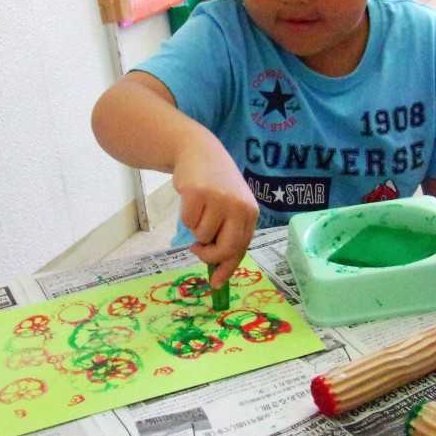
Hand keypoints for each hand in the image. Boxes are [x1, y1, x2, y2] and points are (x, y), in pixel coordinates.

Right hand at [173, 134, 258, 286]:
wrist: (199, 152)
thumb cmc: (216, 185)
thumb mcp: (230, 207)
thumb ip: (228, 234)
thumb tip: (218, 274)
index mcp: (250, 213)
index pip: (241, 248)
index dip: (227, 268)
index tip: (216, 284)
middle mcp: (239, 207)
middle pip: (225, 249)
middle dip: (208, 256)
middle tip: (198, 250)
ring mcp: (219, 200)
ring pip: (202, 236)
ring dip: (195, 229)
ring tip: (199, 209)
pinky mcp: (198, 194)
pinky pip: (188, 223)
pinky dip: (185, 217)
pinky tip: (191, 200)